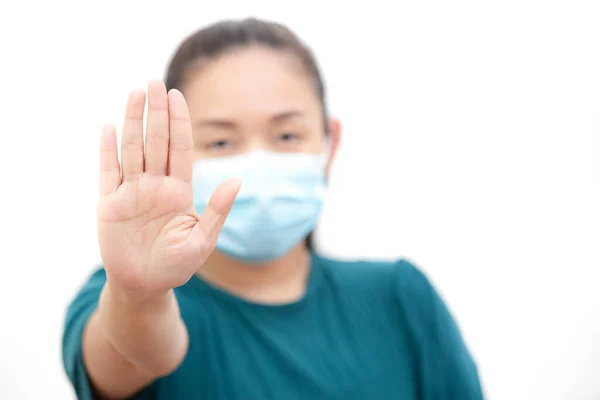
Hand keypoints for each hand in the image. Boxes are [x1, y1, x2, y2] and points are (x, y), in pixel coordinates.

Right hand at [96, 80, 239, 299]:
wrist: (144, 286)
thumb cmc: (176, 266)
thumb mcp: (202, 241)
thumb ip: (217, 210)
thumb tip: (237, 180)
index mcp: (179, 191)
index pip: (179, 149)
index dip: (179, 122)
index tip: (177, 95)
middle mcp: (155, 186)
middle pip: (156, 142)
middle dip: (156, 112)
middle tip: (155, 82)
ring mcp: (132, 192)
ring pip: (132, 150)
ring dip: (132, 122)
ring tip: (135, 94)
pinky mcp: (110, 204)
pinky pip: (108, 172)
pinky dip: (107, 151)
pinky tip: (108, 128)